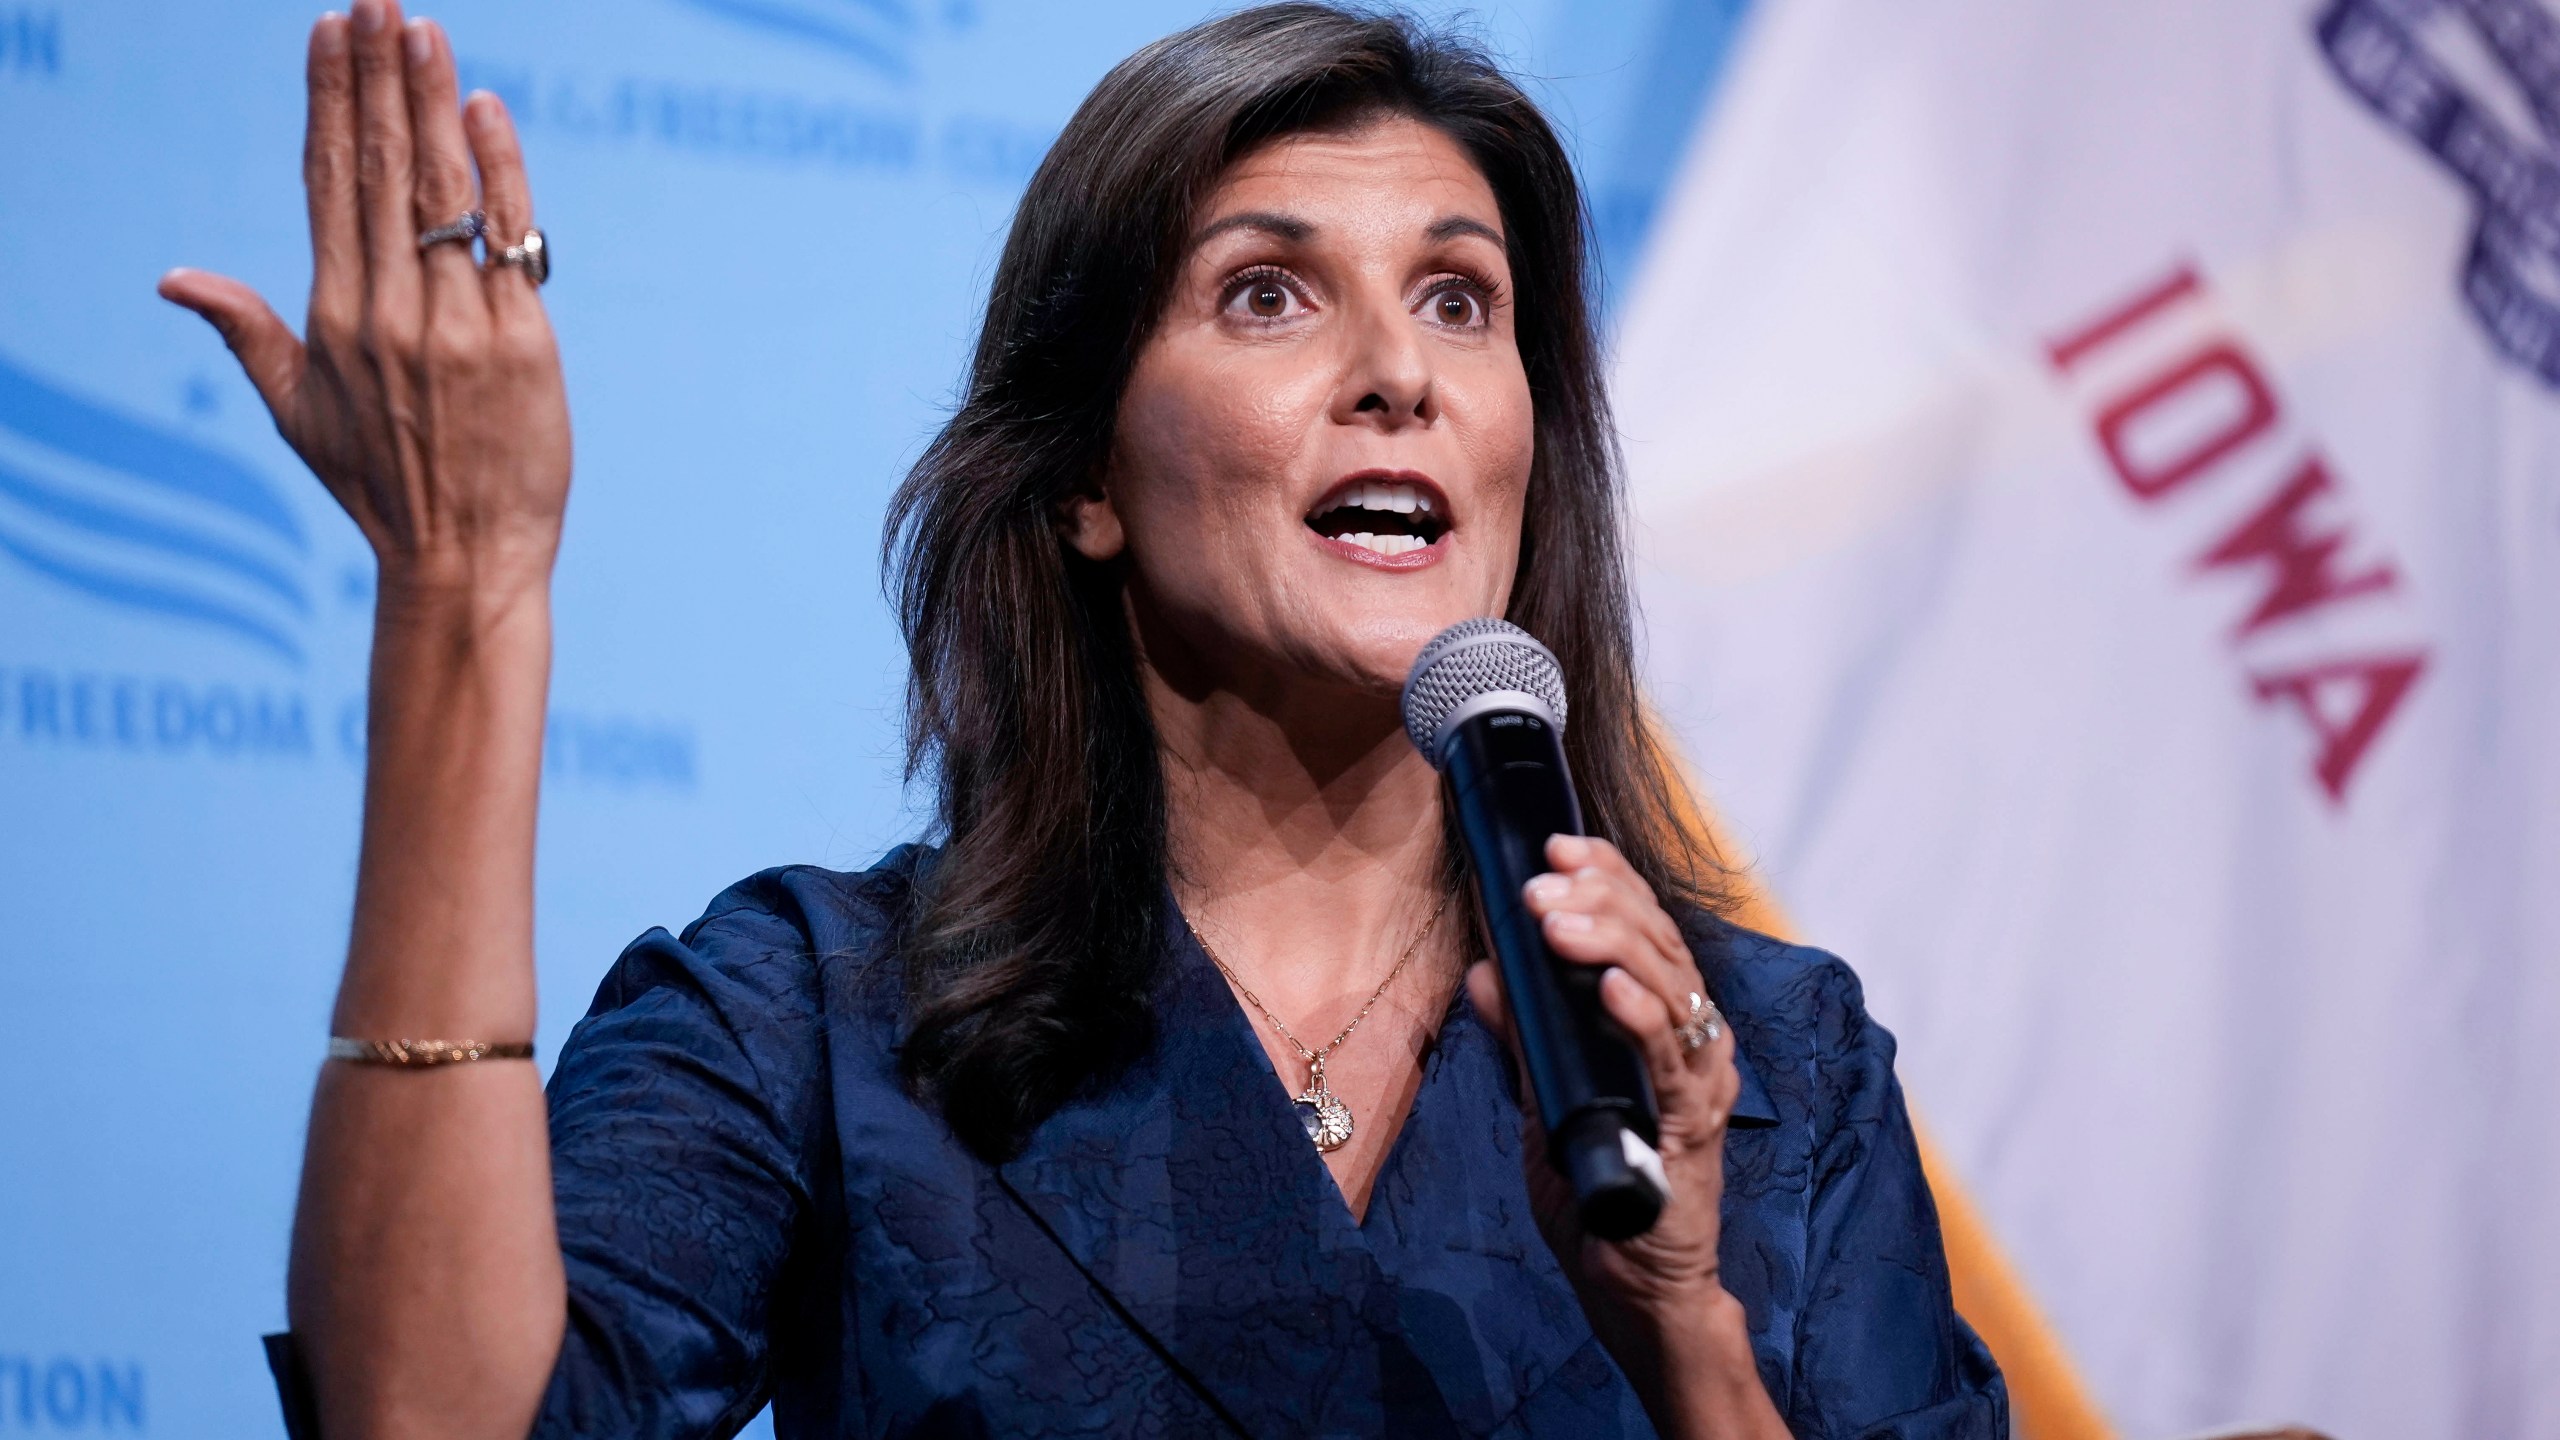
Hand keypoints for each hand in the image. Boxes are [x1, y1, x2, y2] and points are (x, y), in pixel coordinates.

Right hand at [159, 1, 569, 598]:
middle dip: (377, 78)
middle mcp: (390, 311)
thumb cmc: (380, 487)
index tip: (329, 34)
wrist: (464, 559)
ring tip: (422, 30)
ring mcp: (457, 325)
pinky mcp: (522, 344)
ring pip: (441, 191)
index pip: (328, 183)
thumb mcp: (297, 413)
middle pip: (381, 169)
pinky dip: (499, 172)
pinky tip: (485, 110)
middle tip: (375, 1)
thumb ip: (246, 333)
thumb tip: (174, 280)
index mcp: (332, 317)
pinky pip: (508, 239)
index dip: (329, 102)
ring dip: (430, 102)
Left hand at [1468, 834, 1782, 1437]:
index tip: (1555, 846)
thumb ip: (1523, 1039)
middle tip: (1543, 876)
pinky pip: (1677, 1060)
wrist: (1632, 1289)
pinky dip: (1644, 1015)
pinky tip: (1608, 984)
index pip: (1641, 930)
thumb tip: (1485, 970)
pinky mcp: (1696, 1128)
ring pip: (1670, 985)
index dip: (1605, 880)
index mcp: (1661, 1027)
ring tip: (1556, 916)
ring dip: (1610, 941)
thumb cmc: (1598, 1197)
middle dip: (1600, 898)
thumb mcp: (1544, 1103)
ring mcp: (1701, 1083)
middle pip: (1658, 943)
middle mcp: (1694, 1043)